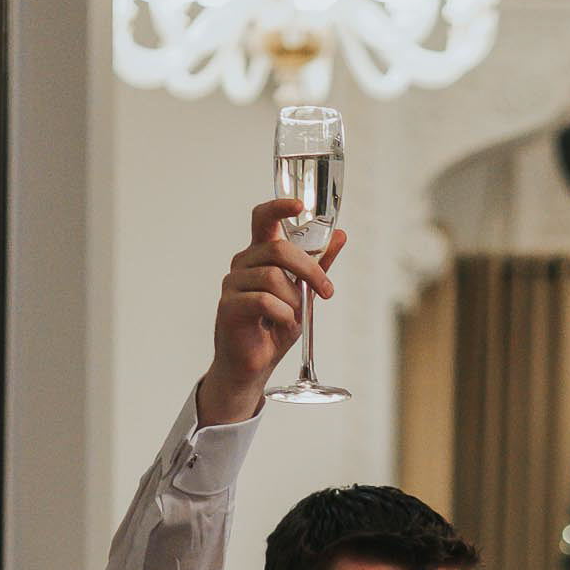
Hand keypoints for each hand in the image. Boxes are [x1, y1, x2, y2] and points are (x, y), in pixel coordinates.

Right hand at [195, 198, 347, 425]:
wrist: (253, 365)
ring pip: (273, 277)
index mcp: (260, 255)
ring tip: (293, 317)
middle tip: (326, 290)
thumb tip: (341, 236)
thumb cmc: (273, 327)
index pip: (263, 218)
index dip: (279, 207)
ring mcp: (232, 283)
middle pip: (278, 248)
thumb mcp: (303, 294)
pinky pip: (264, 301)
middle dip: (309, 269)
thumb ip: (318, 265)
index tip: (300, 205)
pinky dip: (282, 314)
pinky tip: (282, 324)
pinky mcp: (228, 306)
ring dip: (294, 301)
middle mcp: (243, 263)